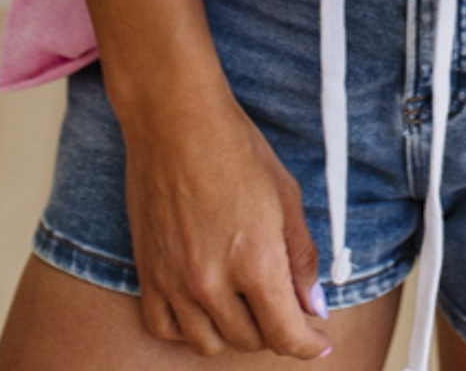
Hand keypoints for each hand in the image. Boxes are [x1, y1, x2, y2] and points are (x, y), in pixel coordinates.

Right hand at [120, 79, 330, 356]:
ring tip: (247, 304)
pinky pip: (166, 329)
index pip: (286, 334)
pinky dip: (189, 328)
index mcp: (256, 261)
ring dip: (235, 332)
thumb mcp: (286, 196)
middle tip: (284, 306)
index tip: (318, 342)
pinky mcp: (147, 275)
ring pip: (209, 343)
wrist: (175, 120)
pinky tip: (205, 306)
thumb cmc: (236, 148)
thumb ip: (302, 257)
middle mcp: (213, 282)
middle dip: (275, 329)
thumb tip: (313, 305)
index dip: (308, 345)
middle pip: (251, 340)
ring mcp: (175, 282)